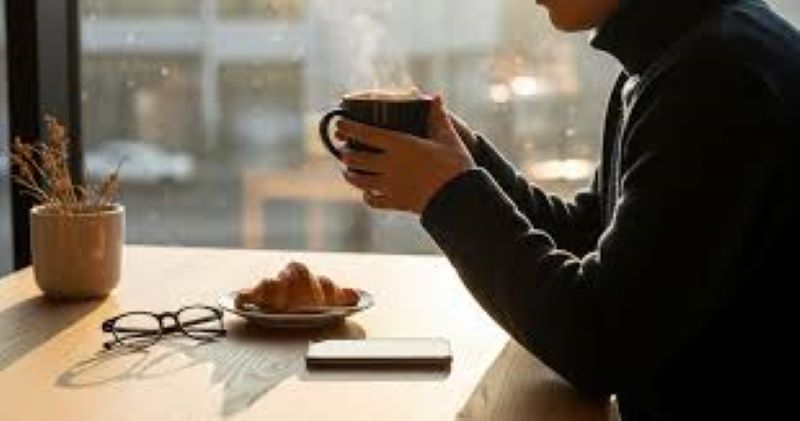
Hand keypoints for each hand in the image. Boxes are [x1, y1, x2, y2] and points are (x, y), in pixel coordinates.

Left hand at [336, 95, 475, 214]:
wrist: (462, 198)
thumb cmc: (456, 165)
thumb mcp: (448, 137)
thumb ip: (438, 116)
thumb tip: (435, 96)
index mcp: (401, 145)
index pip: (366, 134)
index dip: (349, 128)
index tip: (339, 124)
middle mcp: (391, 165)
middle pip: (357, 158)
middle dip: (346, 153)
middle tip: (344, 149)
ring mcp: (391, 186)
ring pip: (360, 181)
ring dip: (351, 175)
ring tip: (348, 171)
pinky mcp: (396, 202)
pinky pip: (373, 200)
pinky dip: (367, 196)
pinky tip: (367, 192)